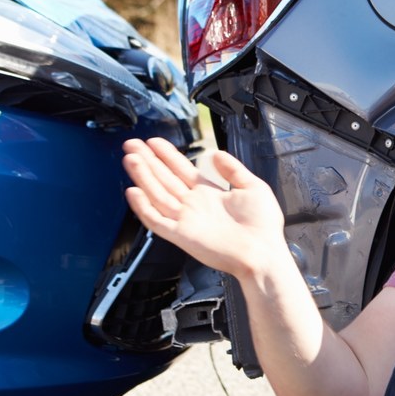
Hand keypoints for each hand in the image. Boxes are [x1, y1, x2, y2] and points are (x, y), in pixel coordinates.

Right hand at [122, 137, 286, 279]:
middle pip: (165, 179)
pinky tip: (134, 192)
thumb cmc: (263, 226)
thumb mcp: (253, 187)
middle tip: (132, 145)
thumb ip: (233, 169)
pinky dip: (144, 208)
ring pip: (158, 194)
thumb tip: (217, 154)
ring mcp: (186, 220)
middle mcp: (195, 205)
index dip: (167, 155)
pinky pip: (157, 221)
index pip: (182, 170)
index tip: (154, 142)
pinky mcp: (182, 235)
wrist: (264, 253)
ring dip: (143, 177)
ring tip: (131, 158)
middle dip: (148, 161)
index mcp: (210, 193)